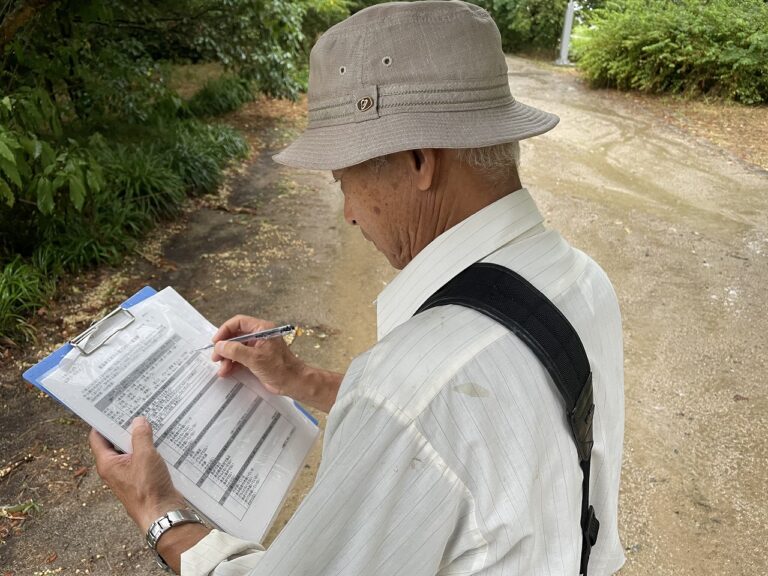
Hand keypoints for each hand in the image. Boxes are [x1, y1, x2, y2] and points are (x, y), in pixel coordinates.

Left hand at [89, 417, 185, 531]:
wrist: (162, 514)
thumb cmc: (148, 489)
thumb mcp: (145, 456)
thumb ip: (141, 436)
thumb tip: (138, 421)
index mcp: (107, 464)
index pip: (97, 438)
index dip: (102, 422)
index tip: (112, 407)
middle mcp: (114, 469)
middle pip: (114, 442)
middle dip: (124, 427)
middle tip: (135, 409)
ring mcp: (128, 474)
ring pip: (130, 450)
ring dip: (139, 437)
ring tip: (150, 421)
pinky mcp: (141, 479)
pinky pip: (142, 458)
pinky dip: (149, 448)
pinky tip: (161, 439)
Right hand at [211, 315, 342, 412]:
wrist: (293, 382)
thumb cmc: (279, 368)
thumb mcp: (254, 358)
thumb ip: (235, 350)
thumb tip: (219, 345)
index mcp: (262, 329)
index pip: (239, 323)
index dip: (225, 330)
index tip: (216, 341)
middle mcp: (260, 336)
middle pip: (236, 336)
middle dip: (225, 347)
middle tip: (215, 357)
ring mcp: (258, 348)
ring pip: (237, 349)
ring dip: (227, 358)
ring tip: (221, 370)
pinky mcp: (257, 360)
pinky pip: (241, 358)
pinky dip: (233, 364)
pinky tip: (226, 372)